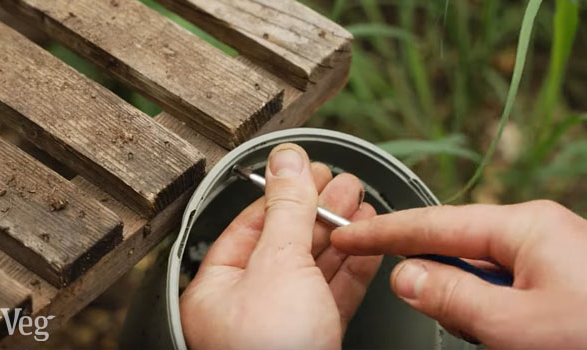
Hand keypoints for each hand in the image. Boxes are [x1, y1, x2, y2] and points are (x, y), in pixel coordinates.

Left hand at [180, 144, 381, 348]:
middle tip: (345, 183)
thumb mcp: (278, 265)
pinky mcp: (316, 338)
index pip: (249, 225)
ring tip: (362, 204)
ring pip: (314, 268)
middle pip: (286, 243)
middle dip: (319, 210)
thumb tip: (287, 159)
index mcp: (216, 289)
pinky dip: (354, 267)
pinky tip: (369, 242)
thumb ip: (287, 209)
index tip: (309, 169)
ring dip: (341, 234)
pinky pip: (334, 295)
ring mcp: (283, 325)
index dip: (283, 193)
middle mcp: (246, 307)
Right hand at [331, 200, 586, 347]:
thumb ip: (452, 297)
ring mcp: (557, 253)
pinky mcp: (569, 278)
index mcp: (524, 227)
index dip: (383, 232)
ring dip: (477, 308)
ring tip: (505, 339)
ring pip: (486, 275)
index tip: (346, 234)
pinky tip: (520, 338)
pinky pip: (513, 288)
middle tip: (463, 327)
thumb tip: (406, 275)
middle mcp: (540, 230)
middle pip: (460, 250)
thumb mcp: (515, 327)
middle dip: (443, 286)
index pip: (433, 223)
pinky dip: (501, 313)